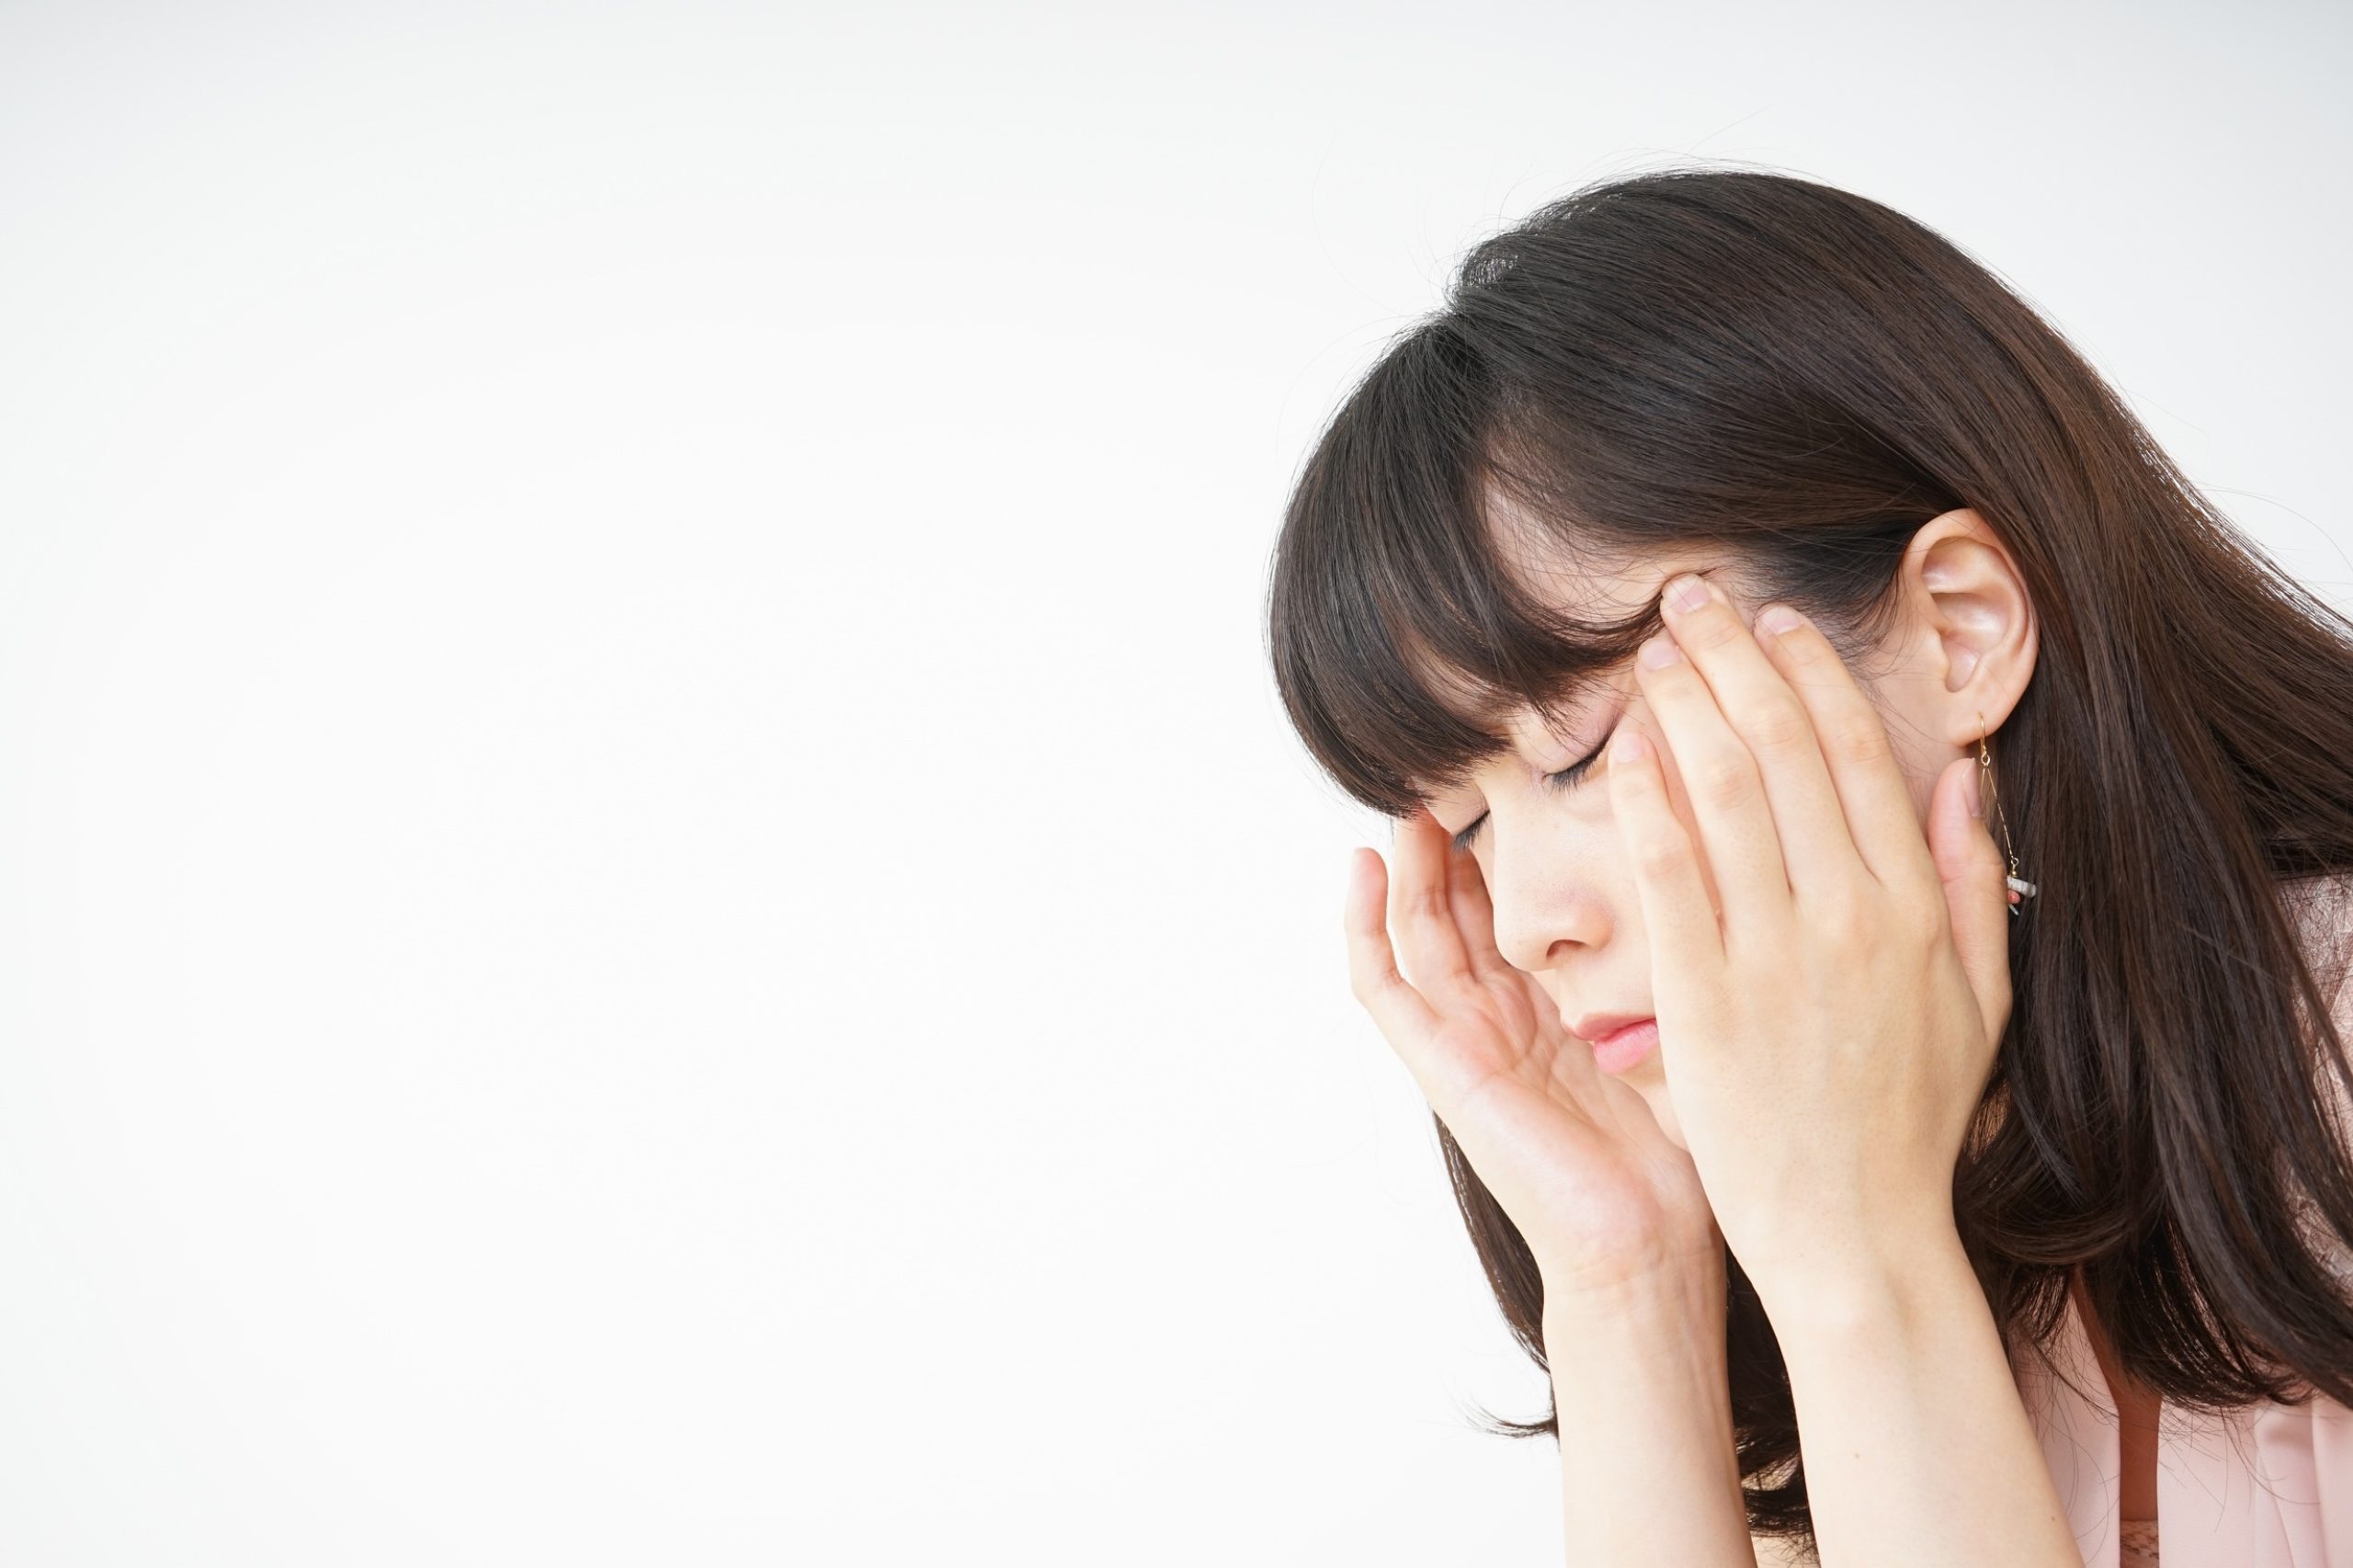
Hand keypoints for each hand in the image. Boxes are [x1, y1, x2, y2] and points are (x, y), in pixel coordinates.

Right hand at [1343, 807, 1721, 1298]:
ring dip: (1407, 860)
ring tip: (1410, 789)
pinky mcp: (1438, 1066)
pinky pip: (1382, 986)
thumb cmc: (1687, 1153)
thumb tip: (1734, 862)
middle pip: (1462, 901)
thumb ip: (1690, 953)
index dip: (1519, 836)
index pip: (1522, 900)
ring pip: (1416, 927)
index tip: (1542, 764)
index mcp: (1558, 1005)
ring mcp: (1464, 1039)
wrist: (1652, 1247)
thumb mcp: (1689, 1026)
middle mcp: (1504, 1015)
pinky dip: (1365, 926)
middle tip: (1468, 755)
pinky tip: (1366, 865)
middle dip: (1459, 829)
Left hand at [1610, 573, 2013, 1300]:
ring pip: (1722, 792)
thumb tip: (1968, 778)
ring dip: (1684, 704)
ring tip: (1651, 650)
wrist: (1855, 1235)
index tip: (1775, 623)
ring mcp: (1773, 954)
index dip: (1811, 677)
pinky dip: (1647, 798)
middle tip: (1690, 601)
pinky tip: (1625, 744)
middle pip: (1782, 752)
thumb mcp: (1980, 1002)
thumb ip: (1974, 885)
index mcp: (1913, 908)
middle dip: (1733, 661)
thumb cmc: (1909, 1122)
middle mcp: (1847, 915)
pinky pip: (1670, 872)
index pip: (1857, 758)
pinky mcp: (1704, 997)